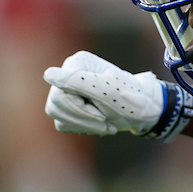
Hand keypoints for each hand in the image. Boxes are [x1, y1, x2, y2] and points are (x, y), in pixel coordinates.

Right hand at [44, 50, 192, 140]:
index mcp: (77, 63)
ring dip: (85, 124)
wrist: (145, 111)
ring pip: (58, 115)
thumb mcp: (106, 91)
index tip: (102, 114)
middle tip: (107, 122)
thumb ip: (77, 81)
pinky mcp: (69, 106)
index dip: (79, 108)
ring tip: (107, 124)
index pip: (61, 91)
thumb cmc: (130, 99)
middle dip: (84, 118)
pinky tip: (101, 124)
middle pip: (56, 104)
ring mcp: (67, 90)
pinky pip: (63, 123)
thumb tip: (47, 74)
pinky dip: (83, 128)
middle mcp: (69, 74)